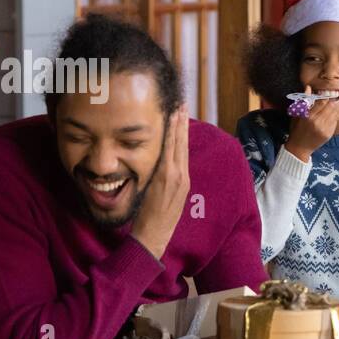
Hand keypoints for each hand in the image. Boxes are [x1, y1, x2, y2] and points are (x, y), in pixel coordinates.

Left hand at [131, 106, 189, 260]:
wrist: (154, 235)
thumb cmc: (155, 219)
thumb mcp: (163, 197)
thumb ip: (162, 180)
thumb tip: (156, 166)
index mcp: (182, 179)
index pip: (182, 149)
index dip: (182, 130)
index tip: (180, 114)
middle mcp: (182, 176)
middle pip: (183, 143)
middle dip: (182, 122)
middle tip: (181, 102)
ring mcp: (176, 177)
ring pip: (179, 145)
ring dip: (178, 125)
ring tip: (177, 107)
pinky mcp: (169, 179)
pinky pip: (171, 154)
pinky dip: (172, 138)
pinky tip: (170, 124)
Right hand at [286, 86, 338, 162]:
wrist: (299, 148)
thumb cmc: (296, 129)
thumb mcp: (296, 114)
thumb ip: (303, 101)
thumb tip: (308, 87)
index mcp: (308, 116)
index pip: (322, 102)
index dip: (325, 97)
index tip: (324, 95)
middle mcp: (317, 122)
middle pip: (331, 106)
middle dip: (331, 101)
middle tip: (330, 100)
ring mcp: (324, 129)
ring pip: (334, 113)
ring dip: (333, 108)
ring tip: (329, 108)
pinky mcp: (329, 134)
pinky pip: (334, 121)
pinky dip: (332, 117)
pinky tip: (327, 117)